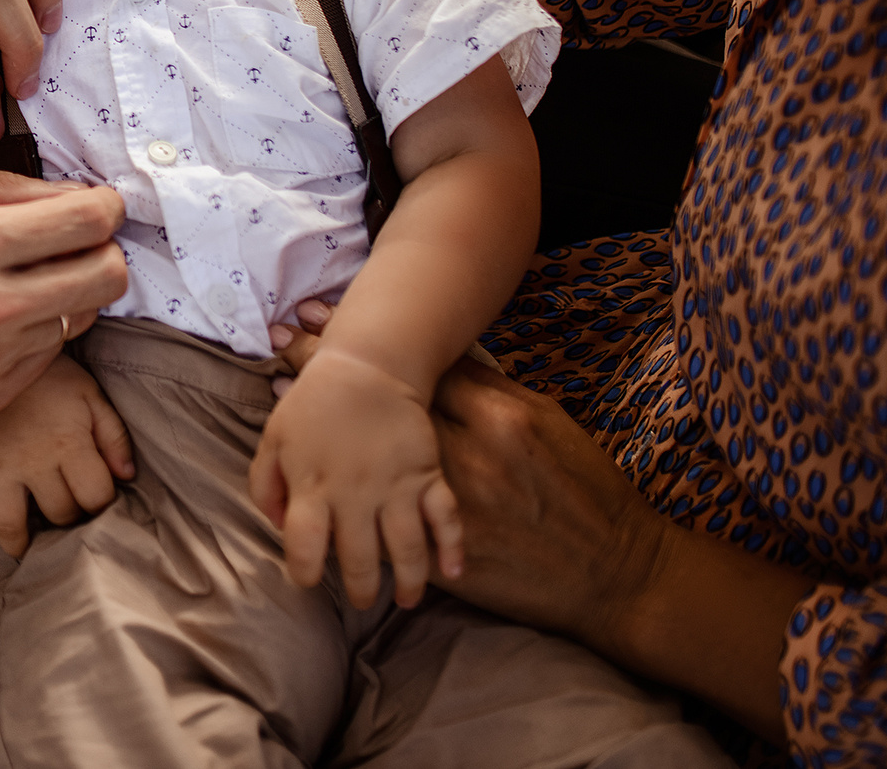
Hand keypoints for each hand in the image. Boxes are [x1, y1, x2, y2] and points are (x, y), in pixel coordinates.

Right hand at [0, 160, 126, 433]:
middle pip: (108, 276)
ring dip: (61, 296)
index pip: (88, 220)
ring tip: (14, 285)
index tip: (95, 206)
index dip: (104, 206)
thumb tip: (65, 192)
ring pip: (79, 319)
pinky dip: (31, 336)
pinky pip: (45, 360)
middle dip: (101, 251)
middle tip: (70, 245)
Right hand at [0, 354, 133, 558]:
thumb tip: (127, 476)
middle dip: (74, 516)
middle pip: (61, 513)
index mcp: (68, 443)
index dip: (105, 504)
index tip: (101, 499)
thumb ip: (113, 436)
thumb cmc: (51, 377)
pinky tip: (11, 512)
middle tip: (75, 509)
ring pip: (12, 525)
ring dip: (28, 539)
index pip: (95, 497)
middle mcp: (32, 462)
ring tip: (38, 540)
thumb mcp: (91, 395)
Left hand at [249, 346, 459, 609]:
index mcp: (312, 486)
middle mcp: (354, 494)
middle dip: (361, 590)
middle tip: (363, 601)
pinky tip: (454, 572)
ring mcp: (395, 487)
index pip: (304, 546)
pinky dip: (453, 547)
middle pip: (359, 559)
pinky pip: (446, 517)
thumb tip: (277, 527)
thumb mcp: (273, 440)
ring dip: (410, 582)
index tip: (308, 582)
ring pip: (406, 549)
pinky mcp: (426, 475)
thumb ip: (265, 486)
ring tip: (407, 601)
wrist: (366, 367)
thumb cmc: (313, 405)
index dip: (303, 573)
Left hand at [267, 301, 659, 633]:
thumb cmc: (584, 491)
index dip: (368, 339)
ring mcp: (450, 504)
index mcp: (498, 415)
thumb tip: (442, 357)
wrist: (614, 573)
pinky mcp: (443, 552)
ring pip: (369, 456)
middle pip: (381, 402)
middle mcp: (466, 454)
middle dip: (328, 369)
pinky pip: (381, 518)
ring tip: (272, 395)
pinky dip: (343, 493)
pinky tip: (309, 478)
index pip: (419, 363)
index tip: (320, 312)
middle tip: (283, 336)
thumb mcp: (545, 423)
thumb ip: (490, 391)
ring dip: (321, 427)